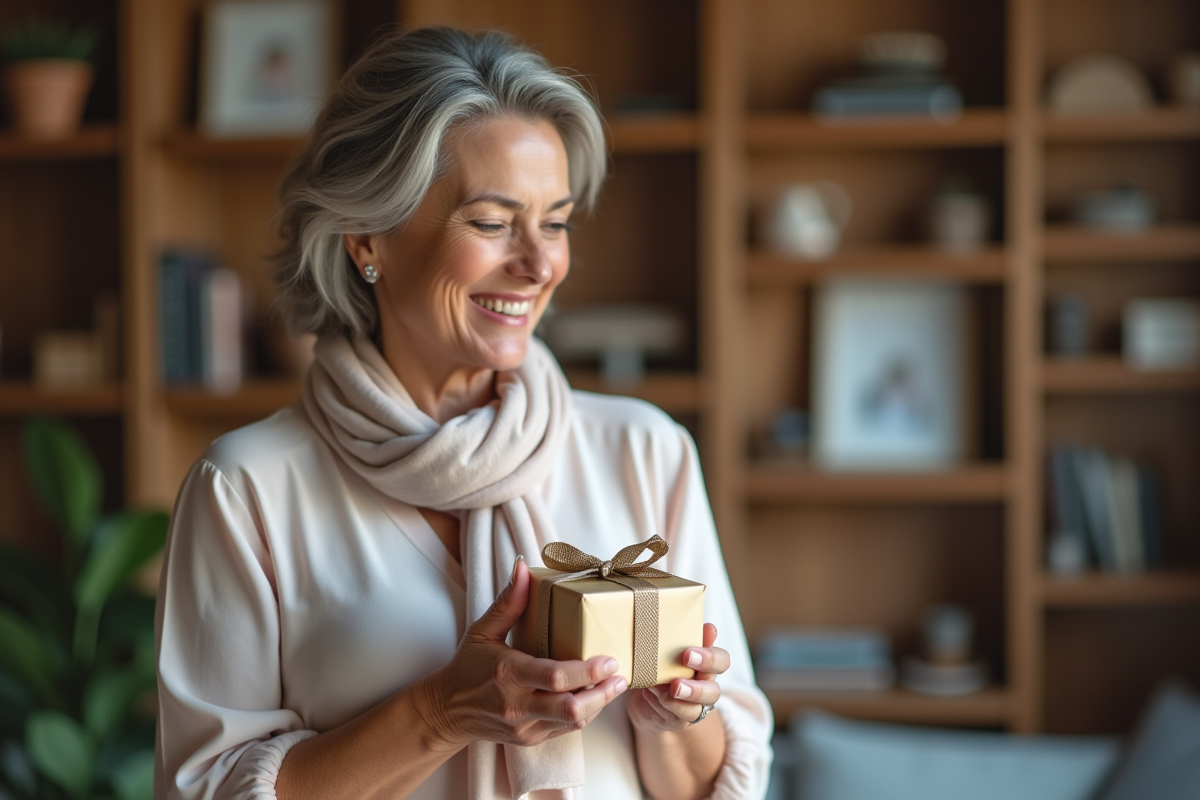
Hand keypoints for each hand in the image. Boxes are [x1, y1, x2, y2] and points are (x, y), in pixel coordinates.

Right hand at [413, 558, 628, 749]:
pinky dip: (585, 714)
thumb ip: (507, 601)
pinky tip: (595, 697)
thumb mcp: (483, 631)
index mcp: (507, 673)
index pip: (554, 676)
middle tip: (620, 674)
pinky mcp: (530, 738)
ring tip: (615, 685)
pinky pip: (565, 730)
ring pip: (572, 722)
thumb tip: (523, 567)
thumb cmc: (468, 666)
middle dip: (602, 693)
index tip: (609, 659)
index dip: (587, 670)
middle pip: (570, 707)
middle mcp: (516, 704)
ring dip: (598, 704)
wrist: (448, 711)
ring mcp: (524, 726)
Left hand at [626, 623, 728, 732]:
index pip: (721, 660)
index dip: (712, 650)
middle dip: (704, 669)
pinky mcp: (678, 719)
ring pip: (699, 705)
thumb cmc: (657, 668)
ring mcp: (693, 706)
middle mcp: (704, 687)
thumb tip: (667, 614)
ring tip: (672, 684)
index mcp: (705, 666)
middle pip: (715, 684)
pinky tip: (651, 692)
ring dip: (686, 693)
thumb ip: (672, 638)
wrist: (646, 702)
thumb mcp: (664, 650)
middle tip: (687, 656)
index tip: (705, 634)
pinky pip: (676, 715)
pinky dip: (663, 703)